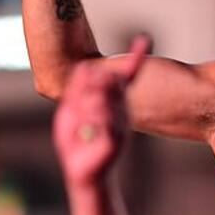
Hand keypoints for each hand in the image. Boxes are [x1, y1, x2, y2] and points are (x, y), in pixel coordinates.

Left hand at [53, 36, 150, 184]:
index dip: (135, 59)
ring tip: (79, 125)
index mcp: (113, 101)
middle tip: (76, 105)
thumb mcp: (70, 110)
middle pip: (109, 83)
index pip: (126, 76)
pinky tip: (84, 132)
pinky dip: (89, 121)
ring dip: (85, 107)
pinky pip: (103, 118)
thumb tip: (85, 68)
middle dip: (90, 86)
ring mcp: (121, 124)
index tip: (144, 40)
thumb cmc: (76, 141)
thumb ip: (78, 90)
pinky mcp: (116, 139)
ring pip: (103, 99)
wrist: (81, 173)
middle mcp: (122, 110)